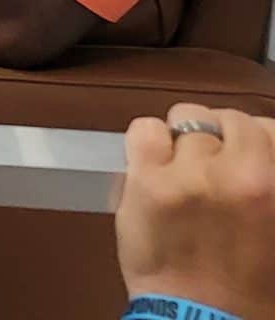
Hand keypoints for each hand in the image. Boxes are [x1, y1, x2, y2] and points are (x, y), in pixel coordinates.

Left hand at [118, 106, 274, 315]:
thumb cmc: (254, 287)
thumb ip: (268, 185)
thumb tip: (260, 158)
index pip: (267, 129)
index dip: (256, 143)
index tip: (247, 157)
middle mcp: (241, 176)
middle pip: (230, 120)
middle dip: (224, 139)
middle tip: (217, 165)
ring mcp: (191, 175)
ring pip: (187, 119)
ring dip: (188, 142)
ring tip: (187, 169)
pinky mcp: (147, 181)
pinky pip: (145, 129)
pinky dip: (150, 141)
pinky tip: (157, 165)